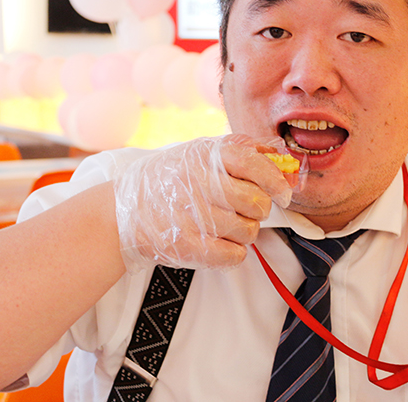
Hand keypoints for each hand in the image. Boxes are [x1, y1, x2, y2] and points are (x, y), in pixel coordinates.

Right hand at [114, 134, 292, 271]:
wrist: (125, 210)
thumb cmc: (172, 179)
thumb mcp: (201, 152)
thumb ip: (243, 151)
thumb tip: (282, 159)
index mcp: (207, 157)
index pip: (254, 165)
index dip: (275, 181)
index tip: (283, 193)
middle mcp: (200, 184)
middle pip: (257, 204)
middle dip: (259, 209)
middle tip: (245, 208)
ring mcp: (193, 217)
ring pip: (249, 232)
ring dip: (245, 231)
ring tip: (225, 223)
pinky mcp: (187, 246)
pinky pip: (235, 255)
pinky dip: (233, 251)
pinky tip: (218, 241)